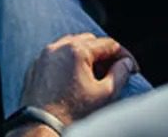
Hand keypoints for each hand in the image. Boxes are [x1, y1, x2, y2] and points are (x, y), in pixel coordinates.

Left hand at [19, 33, 139, 124]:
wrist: (42, 126)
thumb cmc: (73, 112)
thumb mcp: (105, 94)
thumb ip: (120, 74)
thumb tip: (126, 63)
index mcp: (76, 50)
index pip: (108, 44)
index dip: (124, 56)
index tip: (132, 69)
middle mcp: (57, 47)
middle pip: (88, 41)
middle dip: (104, 54)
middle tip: (114, 71)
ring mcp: (43, 56)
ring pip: (70, 46)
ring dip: (85, 55)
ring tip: (95, 75)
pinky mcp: (35, 66)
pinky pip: (55, 56)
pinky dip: (68, 61)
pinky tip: (75, 78)